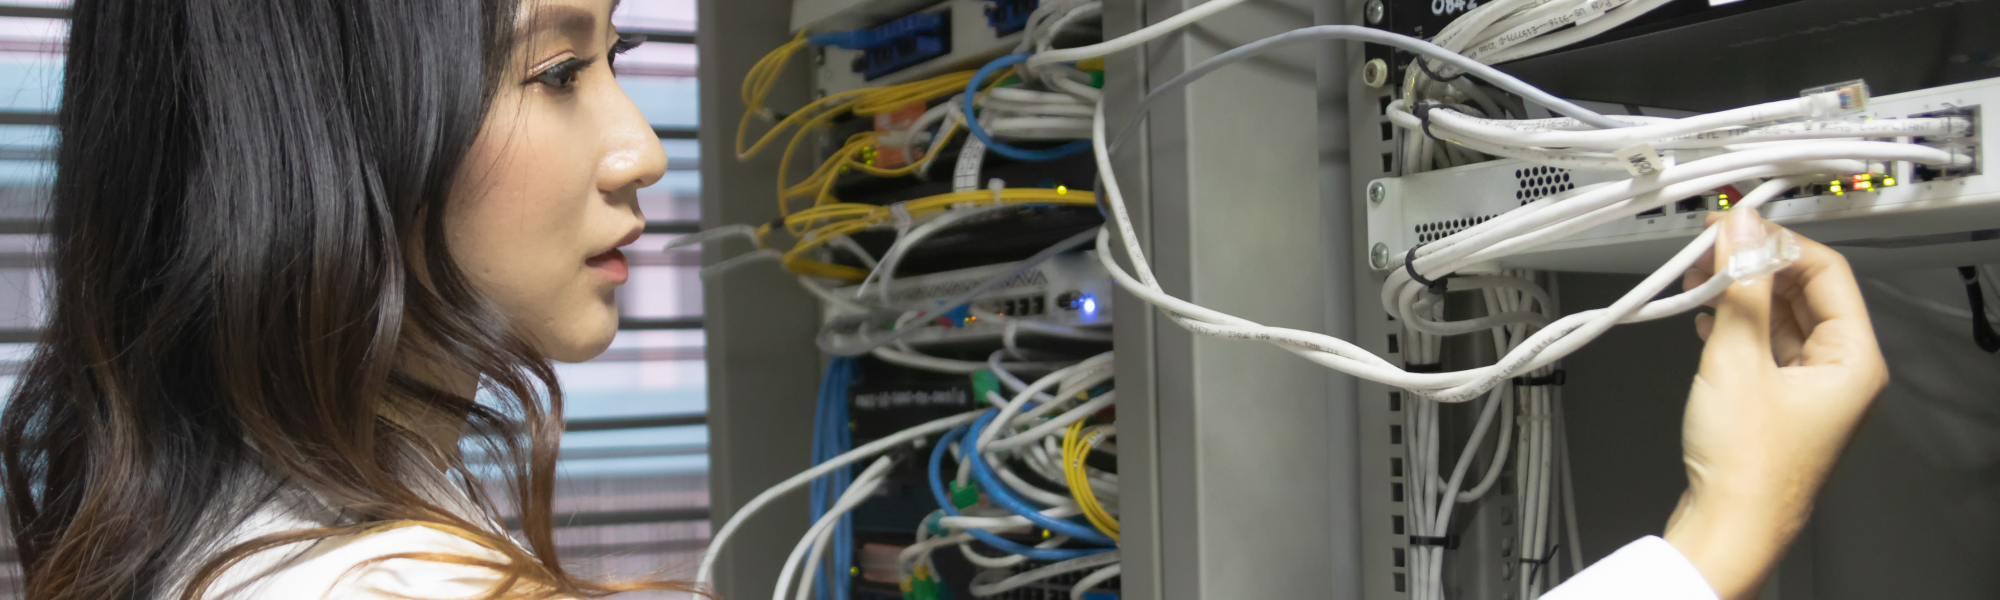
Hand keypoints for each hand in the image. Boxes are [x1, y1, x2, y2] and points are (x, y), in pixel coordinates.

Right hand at [1667, 209, 1887, 599]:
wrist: (1728, 527)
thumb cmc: (1747, 464)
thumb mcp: (1737, 360)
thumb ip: (1741, 288)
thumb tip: (1741, 230)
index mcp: (1854, 358)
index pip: (1826, 272)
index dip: (1778, 243)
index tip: (1734, 228)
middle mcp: (1841, 371)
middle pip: (1803, 293)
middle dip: (1754, 266)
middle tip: (1708, 249)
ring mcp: (1810, 389)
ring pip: (1779, 319)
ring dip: (1739, 295)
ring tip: (1697, 278)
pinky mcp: (1778, 404)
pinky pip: (1763, 347)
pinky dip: (1734, 325)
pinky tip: (1703, 318)